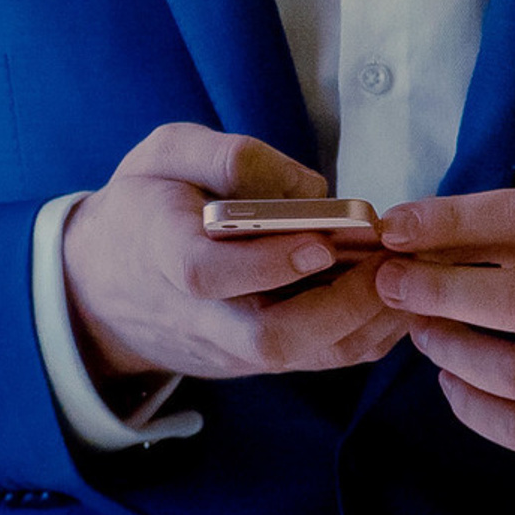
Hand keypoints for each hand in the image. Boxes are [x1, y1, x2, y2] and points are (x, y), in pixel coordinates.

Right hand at [61, 123, 407, 387]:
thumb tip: (307, 188)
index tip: (320, 243)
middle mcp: (198, 315)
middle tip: (388, 265)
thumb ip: (227, 156)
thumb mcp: (164, 154)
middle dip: (338, 308)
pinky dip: (364, 335)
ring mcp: (228, 347)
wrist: (104, 285)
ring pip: (301, 358)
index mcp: (162, 253)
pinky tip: (397, 295)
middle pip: (267, 339)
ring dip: (363, 325)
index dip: (264, 264)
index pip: (208, 275)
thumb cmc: (145, 204)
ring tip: (409, 276)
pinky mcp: (255, 360)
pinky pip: (313, 359)